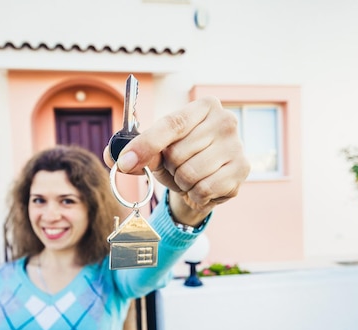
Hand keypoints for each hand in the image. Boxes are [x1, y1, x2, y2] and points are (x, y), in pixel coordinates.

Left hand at [104, 96, 250, 224]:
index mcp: (203, 106)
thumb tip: (115, 158)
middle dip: (170, 167)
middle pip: (177, 153)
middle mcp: (225, 120)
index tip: (124, 162)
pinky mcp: (242, 169)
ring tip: (191, 177)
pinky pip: (204, 189)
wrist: (210, 179)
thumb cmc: (181, 158)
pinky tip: (203, 188)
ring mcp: (237, 145)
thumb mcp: (157, 151)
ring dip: (182, 183)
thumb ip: (135, 150)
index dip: (145, 144)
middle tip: (179, 166)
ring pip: (189, 174)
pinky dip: (196, 194)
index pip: (171, 124)